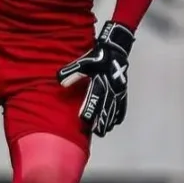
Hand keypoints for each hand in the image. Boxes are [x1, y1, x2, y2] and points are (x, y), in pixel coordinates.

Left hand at [57, 21, 134, 137]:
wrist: (115, 51)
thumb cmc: (98, 58)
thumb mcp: (83, 63)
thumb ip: (71, 73)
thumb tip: (60, 82)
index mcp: (100, 83)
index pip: (94, 100)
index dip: (89, 111)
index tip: (84, 120)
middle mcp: (111, 89)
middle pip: (107, 109)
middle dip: (102, 121)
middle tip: (97, 131)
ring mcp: (118, 92)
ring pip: (115, 110)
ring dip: (109, 121)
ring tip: (104, 130)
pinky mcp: (123, 92)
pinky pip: (123, 106)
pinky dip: (118, 115)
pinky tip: (115, 122)